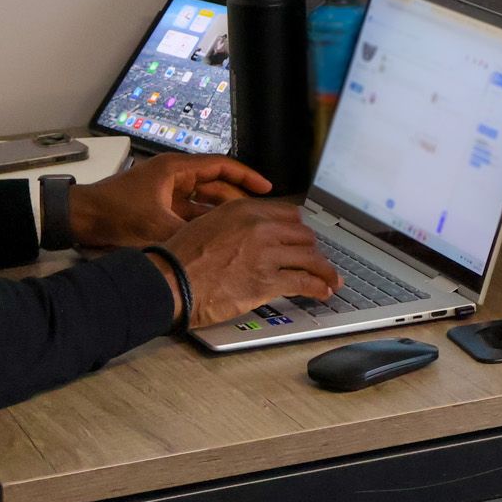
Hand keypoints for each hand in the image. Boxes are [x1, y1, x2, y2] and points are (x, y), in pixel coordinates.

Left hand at [70, 153, 271, 247]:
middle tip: (259, 214)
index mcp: (175, 169)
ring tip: (244, 228)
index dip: (247, 177)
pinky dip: (203, 222)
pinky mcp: (159, 208)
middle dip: (238, 198)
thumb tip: (216, 246)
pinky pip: (189, 212)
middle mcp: (174, 177)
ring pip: (203, 201)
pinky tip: (216, 237)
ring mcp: (166, 193)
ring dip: (221, 213)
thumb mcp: (156, 226)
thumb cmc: (112, 213)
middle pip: (216, 184)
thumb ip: (189, 235)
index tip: (266, 187)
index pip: (222, 166)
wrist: (80, 219)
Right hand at [158, 198, 342, 328]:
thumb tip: (248, 235)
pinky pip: (304, 281)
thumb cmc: (180, 258)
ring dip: (324, 270)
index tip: (304, 239)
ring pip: (309, 257)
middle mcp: (259, 226)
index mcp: (244, 210)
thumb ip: (233, 225)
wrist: (170, 282)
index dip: (299, 230)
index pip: (288, 214)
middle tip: (318, 261)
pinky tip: (323, 291)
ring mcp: (265, 253)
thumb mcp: (207, 225)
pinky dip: (318, 287)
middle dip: (313, 250)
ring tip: (331, 279)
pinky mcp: (267, 280)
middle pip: (302, 235)